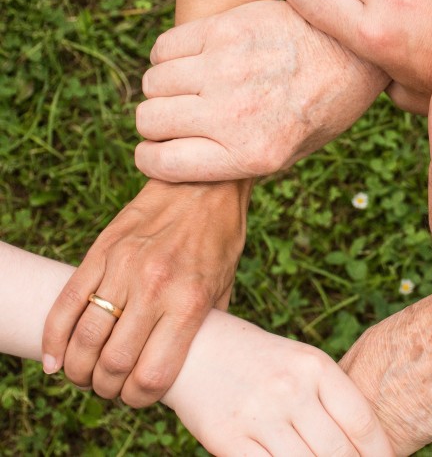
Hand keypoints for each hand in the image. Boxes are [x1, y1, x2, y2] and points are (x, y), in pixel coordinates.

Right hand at [42, 179, 249, 406]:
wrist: (203, 185)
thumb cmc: (219, 240)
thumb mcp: (224, 287)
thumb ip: (204, 327)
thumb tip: (185, 363)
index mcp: (189, 303)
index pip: (152, 374)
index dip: (139, 398)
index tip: (137, 397)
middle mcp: (154, 288)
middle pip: (113, 363)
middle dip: (106, 388)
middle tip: (109, 388)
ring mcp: (123, 268)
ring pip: (84, 337)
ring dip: (79, 368)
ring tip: (84, 374)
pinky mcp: (101, 251)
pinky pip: (67, 302)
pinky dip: (54, 338)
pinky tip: (55, 358)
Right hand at [134, 0, 388, 181]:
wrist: (352, 53)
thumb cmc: (321, 108)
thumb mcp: (290, 154)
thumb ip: (236, 162)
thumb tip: (183, 163)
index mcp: (251, 155)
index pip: (162, 163)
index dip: (151, 159)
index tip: (156, 151)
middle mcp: (234, 114)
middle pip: (149, 120)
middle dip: (156, 124)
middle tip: (178, 118)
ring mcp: (226, 69)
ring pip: (153, 82)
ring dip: (164, 89)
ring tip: (190, 88)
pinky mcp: (224, 29)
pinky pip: (165, 47)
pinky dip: (168, 57)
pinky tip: (193, 61)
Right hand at [162, 311, 393, 455]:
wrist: (195, 348)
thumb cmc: (259, 360)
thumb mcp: (300, 362)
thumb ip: (330, 397)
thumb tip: (364, 443)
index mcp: (314, 365)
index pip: (361, 420)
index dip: (379, 451)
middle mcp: (290, 388)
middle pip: (338, 451)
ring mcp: (258, 415)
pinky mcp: (228, 439)